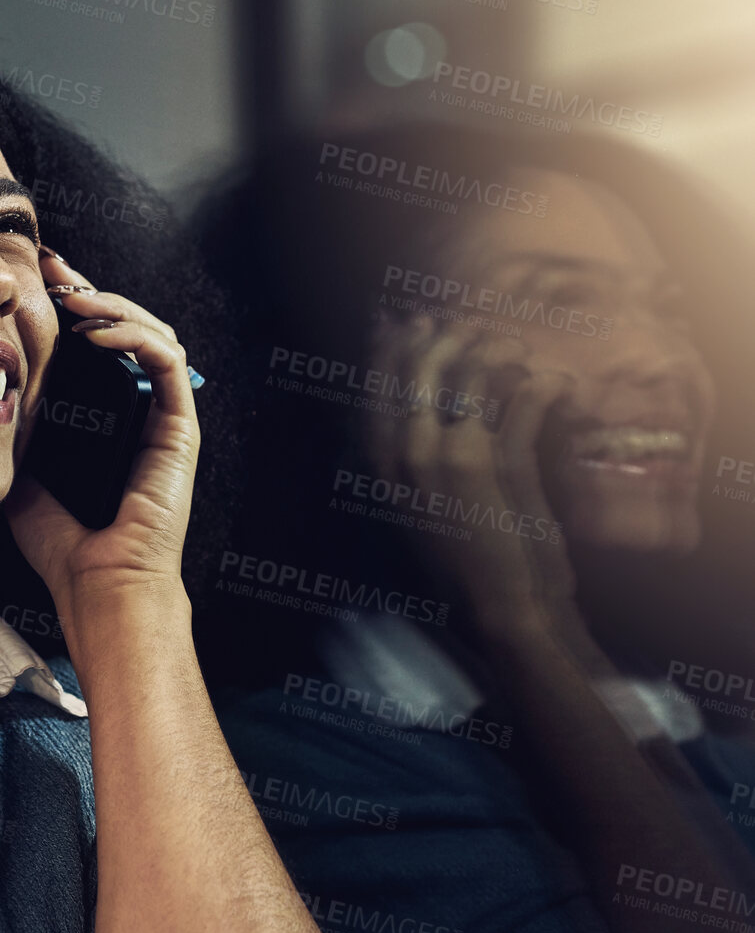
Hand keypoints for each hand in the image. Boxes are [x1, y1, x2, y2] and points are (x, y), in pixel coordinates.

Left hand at [6, 248, 200, 617]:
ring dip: (112, 304)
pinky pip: (167, 361)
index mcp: (110, 420)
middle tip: (52, 268)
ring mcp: (164, 419)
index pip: (97, 344)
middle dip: (89, 289)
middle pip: (128, 326)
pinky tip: (95, 333)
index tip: (36, 280)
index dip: (71, 305)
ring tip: (72, 297)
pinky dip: (134, 335)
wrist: (98, 589)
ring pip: (154, 332)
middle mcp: (141, 412)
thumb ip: (18, 434)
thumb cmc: (64, 549)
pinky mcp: (179, 429)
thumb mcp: (23, 475)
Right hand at [365, 313, 578, 643]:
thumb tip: (420, 425)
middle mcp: (406, 456)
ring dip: (495, 351)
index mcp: (382, 470)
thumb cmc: (468, 568)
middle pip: (418, 371)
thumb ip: (415, 469)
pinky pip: (522, 399)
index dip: (389, 350)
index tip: (403, 322)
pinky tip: (556, 383)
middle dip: (441, 338)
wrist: (502, 610)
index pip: (377, 390)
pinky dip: (545, 384)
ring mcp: (449, 456)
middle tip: (462, 322)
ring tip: (516, 348)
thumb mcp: (422, 515)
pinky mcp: (498, 463)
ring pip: (467, 374)